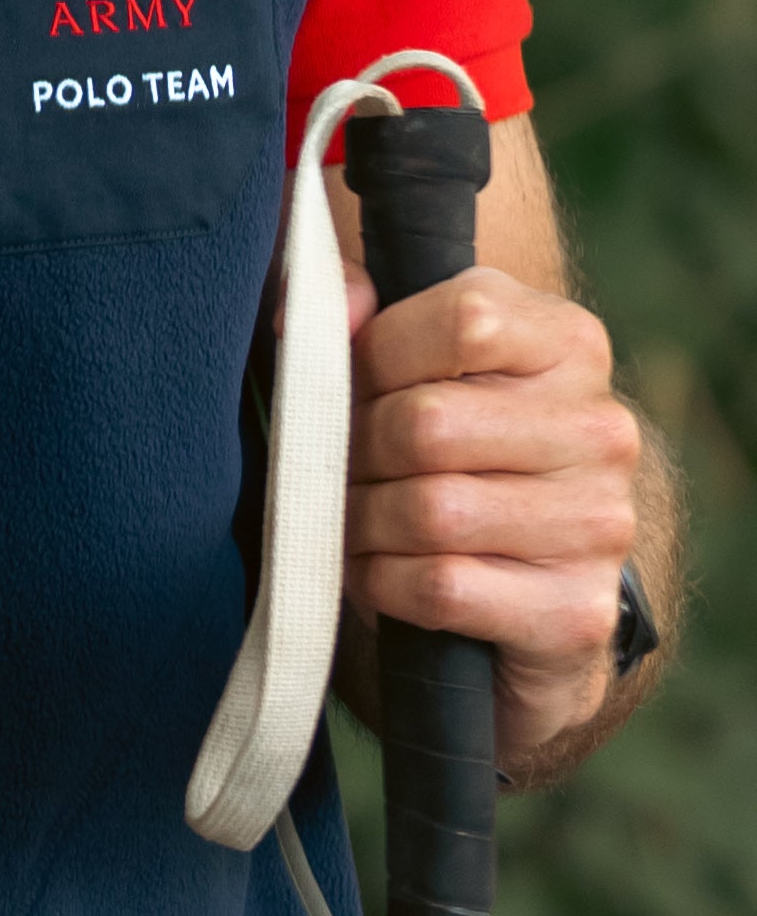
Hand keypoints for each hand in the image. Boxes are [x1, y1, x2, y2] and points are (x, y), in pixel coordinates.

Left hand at [344, 251, 642, 777]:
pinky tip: (381, 569)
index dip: (381, 353)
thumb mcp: (416, 348)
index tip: (360, 381)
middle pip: (429, 424)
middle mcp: (602, 429)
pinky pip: (443, 587)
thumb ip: (355, 303)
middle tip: (341, 462)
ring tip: (355, 512)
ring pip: (430, 512)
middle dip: (357, 448)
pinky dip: (385, 580)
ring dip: (364, 519)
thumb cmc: (454, 440)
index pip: (463, 321)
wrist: (528, 578)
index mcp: (570, 342)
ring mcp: (601, 524)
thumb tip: (312, 314)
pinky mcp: (578, 611)